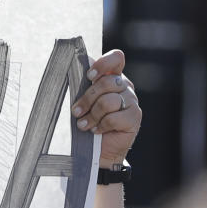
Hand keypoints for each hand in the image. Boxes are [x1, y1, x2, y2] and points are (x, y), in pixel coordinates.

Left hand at [71, 49, 140, 167]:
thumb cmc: (89, 120)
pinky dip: (101, 126)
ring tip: (84, 125)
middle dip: (87, 98)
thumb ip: (82, 84)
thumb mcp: (84, 100)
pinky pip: (113, 118)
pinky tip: (97, 130)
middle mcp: (125, 86)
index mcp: (113, 76)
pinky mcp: (134, 117)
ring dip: (92, 115)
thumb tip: (72, 65)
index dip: (103, 64)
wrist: (99, 149)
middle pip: (107, 82)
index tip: (89, 77)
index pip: (116, 58)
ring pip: (108, 101)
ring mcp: (132, 101)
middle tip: (77, 111)